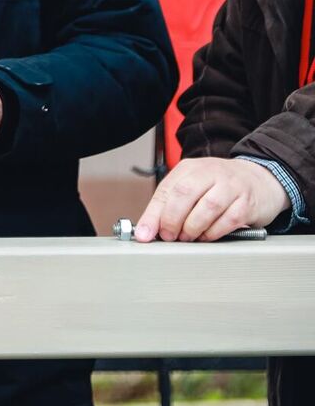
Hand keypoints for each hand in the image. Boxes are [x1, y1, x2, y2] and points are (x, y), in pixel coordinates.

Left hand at [134, 157, 290, 241]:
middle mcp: (210, 173)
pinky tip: (207, 236)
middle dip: (172, 220)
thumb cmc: (220, 186)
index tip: (145, 234)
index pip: (166, 190)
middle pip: (184, 194)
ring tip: (188, 237)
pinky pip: (229, 220)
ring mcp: (231, 186)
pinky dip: (214, 232)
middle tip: (170, 236)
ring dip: (193, 227)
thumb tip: (147, 230)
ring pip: (207, 207)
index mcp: (190, 168)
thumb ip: (170, 205)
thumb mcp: (193, 187)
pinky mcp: (248, 203)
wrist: (261, 179)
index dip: (153, 215)